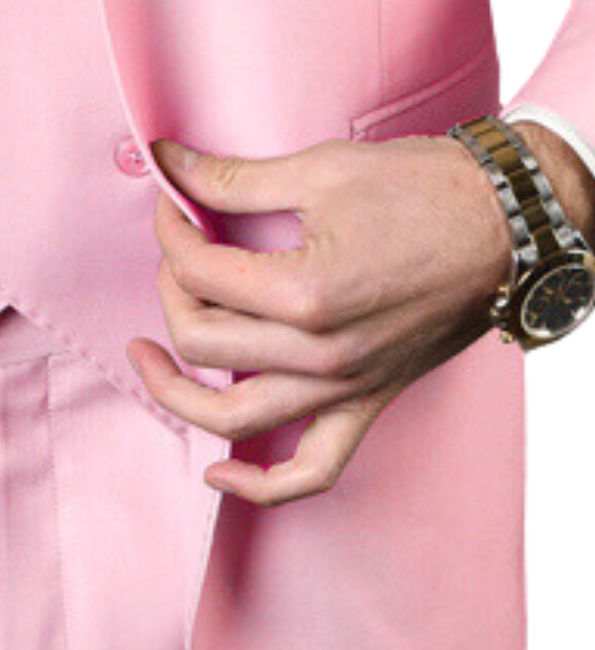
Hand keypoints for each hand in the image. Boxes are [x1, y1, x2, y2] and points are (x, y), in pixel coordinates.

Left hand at [127, 130, 514, 508]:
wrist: (503, 220)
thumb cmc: (422, 189)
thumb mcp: (319, 170)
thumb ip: (233, 179)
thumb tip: (169, 164)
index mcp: (306, 292)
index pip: (199, 273)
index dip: (170, 230)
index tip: (171, 201)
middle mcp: (323, 353)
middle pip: (202, 344)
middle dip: (169, 291)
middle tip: (175, 252)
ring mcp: (348, 387)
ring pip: (235, 419)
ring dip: (177, 389)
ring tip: (146, 355)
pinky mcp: (370, 403)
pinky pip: (311, 471)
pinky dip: (259, 485)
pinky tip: (219, 472)